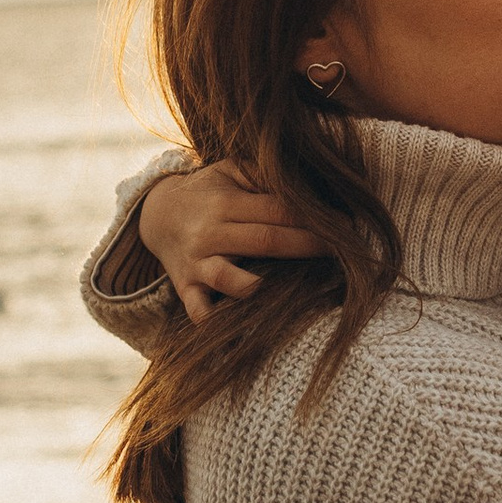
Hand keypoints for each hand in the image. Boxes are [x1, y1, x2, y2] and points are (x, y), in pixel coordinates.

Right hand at [140, 164, 330, 321]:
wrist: (156, 214)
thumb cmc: (207, 192)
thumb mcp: (230, 171)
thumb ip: (262, 174)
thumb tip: (305, 183)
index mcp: (226, 203)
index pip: (277, 209)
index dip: (313, 217)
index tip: (345, 224)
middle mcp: (211, 233)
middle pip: (265, 241)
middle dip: (307, 246)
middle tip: (344, 252)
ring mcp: (197, 263)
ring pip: (228, 278)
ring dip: (257, 286)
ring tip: (290, 292)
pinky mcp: (186, 288)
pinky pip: (199, 311)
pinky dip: (215, 322)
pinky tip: (240, 332)